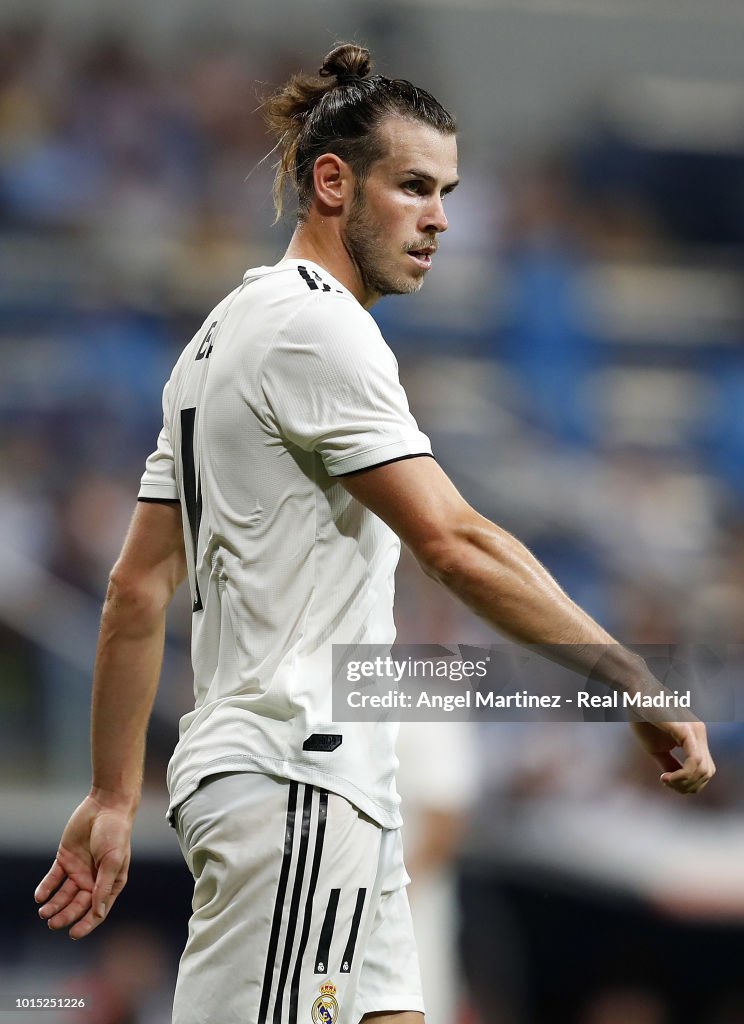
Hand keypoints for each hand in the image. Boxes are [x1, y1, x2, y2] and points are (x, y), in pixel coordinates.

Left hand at [34, 795, 132, 938]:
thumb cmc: (116, 833)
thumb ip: (103, 886)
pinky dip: (46, 888)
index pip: (97, 910)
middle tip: (52, 923)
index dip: (86, 924)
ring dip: (53, 905)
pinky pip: (53, 878)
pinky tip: (40, 896)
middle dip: (65, 916)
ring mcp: (78, 870)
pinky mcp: (65, 859)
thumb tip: (98, 913)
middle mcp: (93, 880)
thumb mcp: (113, 861)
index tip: (73, 934)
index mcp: (110, 883)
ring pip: (63, 895)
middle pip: (77, 905)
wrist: (106, 807)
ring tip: (43, 913)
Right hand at [630, 719, 714, 793]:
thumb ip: (669, 763)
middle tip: (666, 783)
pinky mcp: (686, 731)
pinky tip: (666, 776)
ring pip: (703, 770)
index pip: (704, 770)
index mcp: (696, 738)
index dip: (688, 783)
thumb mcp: (657, 748)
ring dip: (684, 783)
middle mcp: (700, 734)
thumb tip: (676, 781)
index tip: (666, 781)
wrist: (636, 694)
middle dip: (688, 786)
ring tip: (665, 780)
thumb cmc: (643, 717)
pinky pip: (694, 761)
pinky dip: (682, 775)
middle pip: (707, 773)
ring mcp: (696, 732)